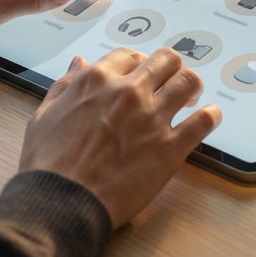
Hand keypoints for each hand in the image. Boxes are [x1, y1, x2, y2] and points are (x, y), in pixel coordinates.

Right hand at [18, 47, 222, 227]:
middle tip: (170, 83)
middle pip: (166, 60)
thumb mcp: (44, 115)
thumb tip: (80, 62)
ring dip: (191, 86)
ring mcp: (152, 118)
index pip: (129, 55)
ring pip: (188, 82)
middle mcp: (129, 92)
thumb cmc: (47, 163)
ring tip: (190, 98)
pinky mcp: (170, 147)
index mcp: (98, 80)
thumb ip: (66, 85)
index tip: (140, 75)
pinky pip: (203, 122)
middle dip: (170, 68)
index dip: (137, 64)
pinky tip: (209, 117)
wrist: (62, 201)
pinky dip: (210, 116)